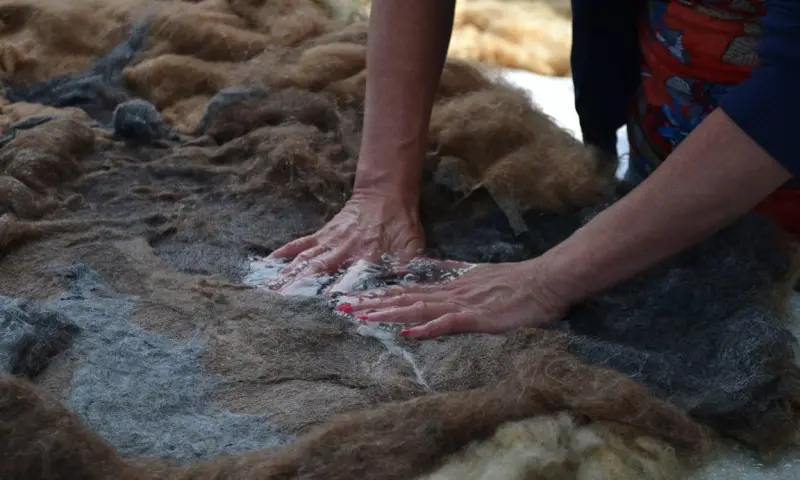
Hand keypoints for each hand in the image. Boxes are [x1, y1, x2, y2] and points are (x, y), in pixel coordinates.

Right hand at [268, 190, 424, 291]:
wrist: (387, 194)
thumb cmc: (402, 224)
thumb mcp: (413, 245)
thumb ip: (409, 265)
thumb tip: (406, 284)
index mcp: (367, 256)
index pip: (349, 280)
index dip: (335, 294)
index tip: (321, 309)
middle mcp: (344, 250)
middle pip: (318, 272)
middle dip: (299, 288)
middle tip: (281, 305)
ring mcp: (331, 241)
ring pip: (305, 260)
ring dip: (286, 275)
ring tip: (268, 290)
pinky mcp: (323, 234)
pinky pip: (301, 243)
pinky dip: (284, 252)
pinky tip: (268, 263)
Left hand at [347, 259, 570, 339]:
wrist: (546, 280)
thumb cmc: (516, 282)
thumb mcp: (478, 274)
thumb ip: (452, 272)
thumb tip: (429, 268)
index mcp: (449, 286)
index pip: (407, 290)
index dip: (379, 294)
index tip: (353, 297)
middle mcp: (450, 293)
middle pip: (404, 298)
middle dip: (372, 303)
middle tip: (341, 307)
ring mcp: (463, 304)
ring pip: (419, 308)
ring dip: (390, 313)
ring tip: (363, 317)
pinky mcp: (478, 317)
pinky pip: (449, 323)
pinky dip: (427, 327)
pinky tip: (408, 332)